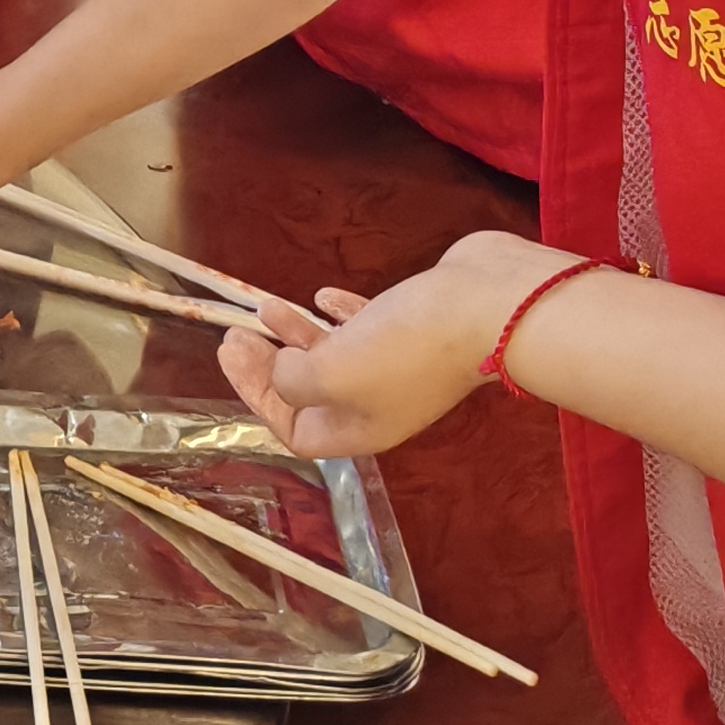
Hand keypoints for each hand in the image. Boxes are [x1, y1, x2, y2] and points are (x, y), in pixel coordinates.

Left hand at [214, 227, 568, 459]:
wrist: (489, 306)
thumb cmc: (407, 346)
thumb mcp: (332, 373)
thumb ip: (294, 381)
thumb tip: (285, 371)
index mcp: (360, 428)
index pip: (295, 429)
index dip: (258, 395)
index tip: (234, 353)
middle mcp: (379, 403)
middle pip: (310, 392)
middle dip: (269, 364)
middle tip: (238, 332)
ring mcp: (400, 364)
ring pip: (335, 355)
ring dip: (298, 334)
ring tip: (268, 306)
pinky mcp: (416, 326)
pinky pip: (367, 326)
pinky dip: (339, 313)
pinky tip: (324, 295)